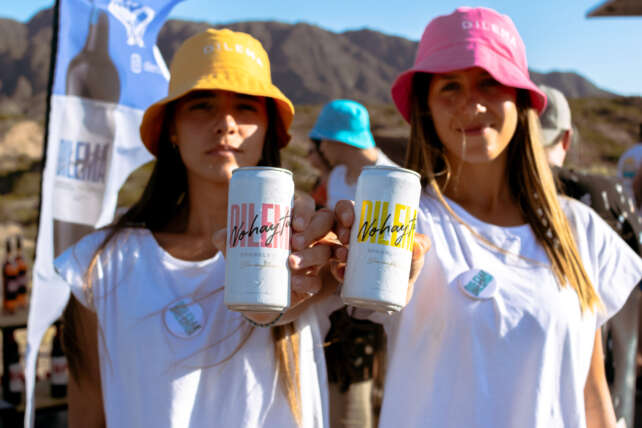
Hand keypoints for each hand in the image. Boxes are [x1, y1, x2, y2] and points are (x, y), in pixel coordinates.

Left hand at [213, 192, 338, 322]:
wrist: (256, 296)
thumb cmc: (251, 258)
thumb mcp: (239, 247)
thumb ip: (229, 239)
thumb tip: (221, 236)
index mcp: (293, 217)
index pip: (306, 204)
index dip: (305, 210)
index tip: (294, 223)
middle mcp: (310, 234)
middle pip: (324, 222)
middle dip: (313, 230)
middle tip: (295, 241)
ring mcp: (315, 257)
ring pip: (325, 250)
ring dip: (311, 255)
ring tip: (292, 262)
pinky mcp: (313, 281)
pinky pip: (318, 280)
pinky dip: (309, 281)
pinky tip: (296, 283)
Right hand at [330, 199, 430, 304]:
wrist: (400, 291)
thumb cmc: (405, 263)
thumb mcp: (413, 254)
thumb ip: (420, 247)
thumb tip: (416, 245)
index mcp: (363, 221)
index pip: (347, 208)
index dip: (344, 210)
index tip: (350, 219)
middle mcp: (349, 234)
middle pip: (334, 223)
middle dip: (337, 228)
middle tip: (347, 239)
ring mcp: (342, 253)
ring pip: (329, 245)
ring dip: (333, 249)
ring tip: (345, 258)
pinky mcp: (341, 272)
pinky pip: (333, 269)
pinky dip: (337, 271)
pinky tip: (342, 275)